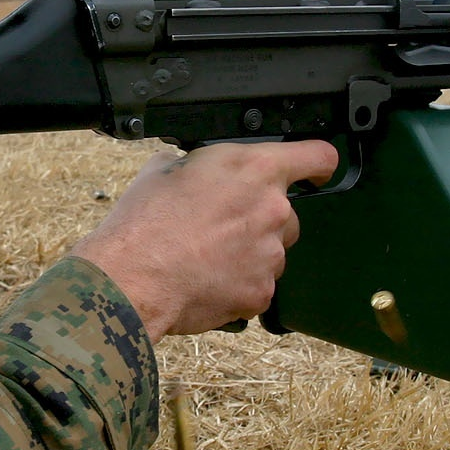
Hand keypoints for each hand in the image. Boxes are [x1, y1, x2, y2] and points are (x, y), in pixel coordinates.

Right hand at [69, 140, 338, 337]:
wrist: (131, 278)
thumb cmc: (143, 223)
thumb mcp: (167, 168)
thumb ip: (201, 165)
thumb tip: (201, 170)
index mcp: (254, 169)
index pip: (317, 157)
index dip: (318, 165)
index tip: (316, 173)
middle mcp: (272, 209)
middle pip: (286, 213)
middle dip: (260, 220)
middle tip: (220, 227)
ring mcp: (270, 254)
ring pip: (272, 252)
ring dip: (249, 254)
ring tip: (205, 257)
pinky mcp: (261, 292)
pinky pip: (258, 286)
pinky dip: (238, 285)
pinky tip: (205, 280)